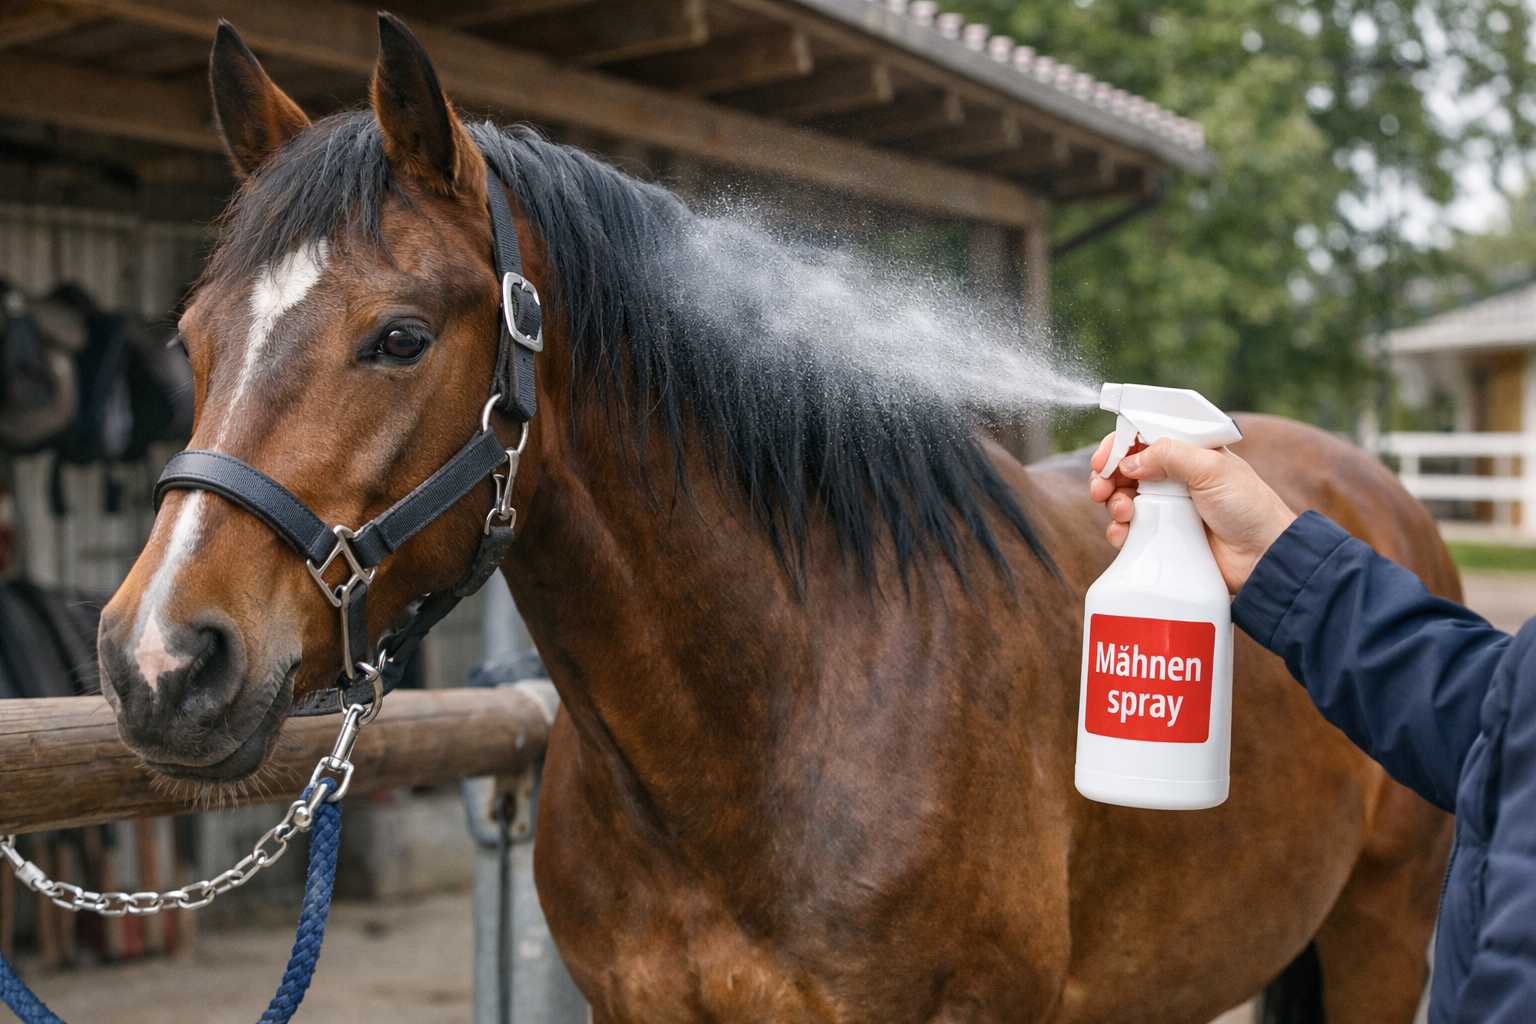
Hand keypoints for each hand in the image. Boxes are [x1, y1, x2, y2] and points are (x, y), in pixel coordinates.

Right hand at [1089, 435, 1297, 593]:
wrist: (1263, 557)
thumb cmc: (1249, 507)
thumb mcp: (1212, 469)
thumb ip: (1169, 455)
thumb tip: (1129, 462)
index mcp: (1189, 453)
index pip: (1144, 439)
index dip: (1119, 445)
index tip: (1103, 459)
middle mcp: (1175, 478)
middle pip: (1125, 469)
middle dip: (1107, 475)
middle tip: (1101, 487)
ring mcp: (1167, 509)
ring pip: (1122, 499)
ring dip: (1113, 502)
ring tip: (1122, 511)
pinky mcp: (1162, 538)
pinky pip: (1128, 531)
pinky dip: (1119, 531)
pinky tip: (1124, 532)